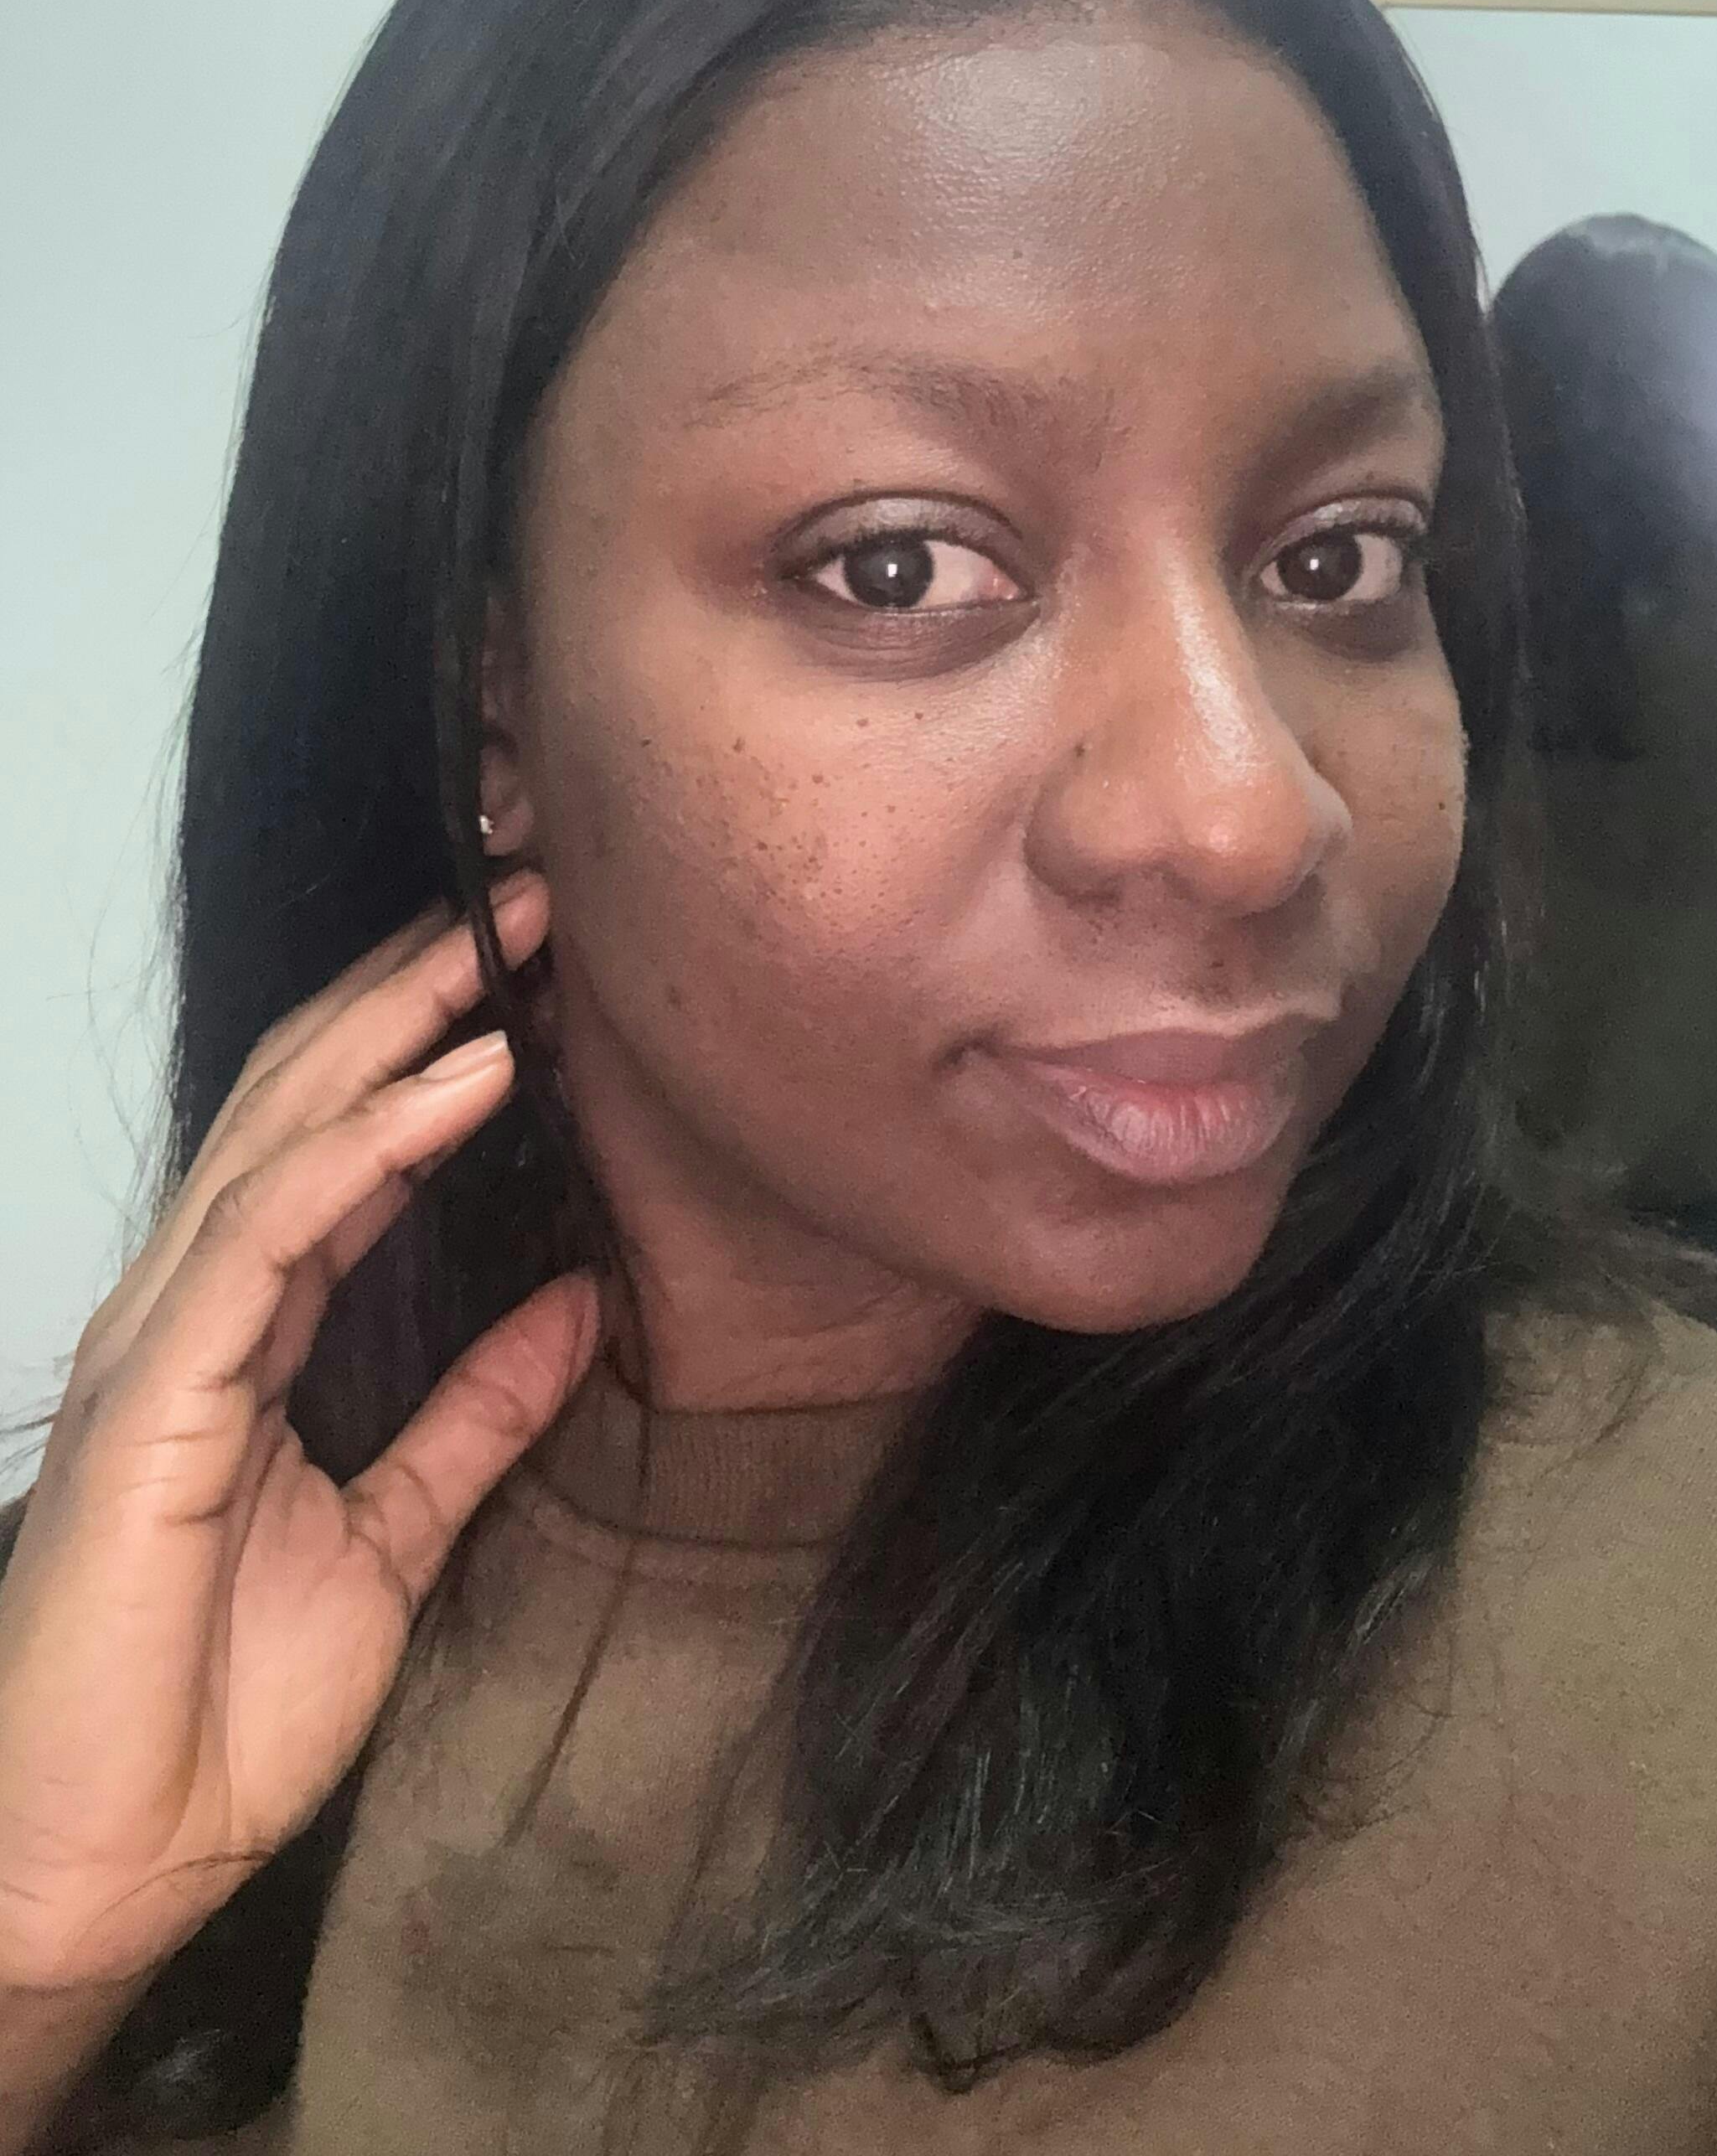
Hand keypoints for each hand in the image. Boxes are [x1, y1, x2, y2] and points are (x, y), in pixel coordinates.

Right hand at [0, 875, 596, 2007]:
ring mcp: (165, 1335)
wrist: (105, 1858)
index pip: (340, 1146)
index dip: (433, 1048)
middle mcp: (194, 1307)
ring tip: (510, 937)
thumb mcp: (391, 1538)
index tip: (540, 975)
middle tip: (531, 894)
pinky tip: (465, 1080)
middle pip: (309, 1098)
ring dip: (404, 1022)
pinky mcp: (159, 1387)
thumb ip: (473, 1417)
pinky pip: (275, 1227)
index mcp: (246, 1334)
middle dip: (417, 988)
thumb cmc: (214, 1713)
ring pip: (286, 1128)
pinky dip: (373, 1140)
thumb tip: (576, 1303)